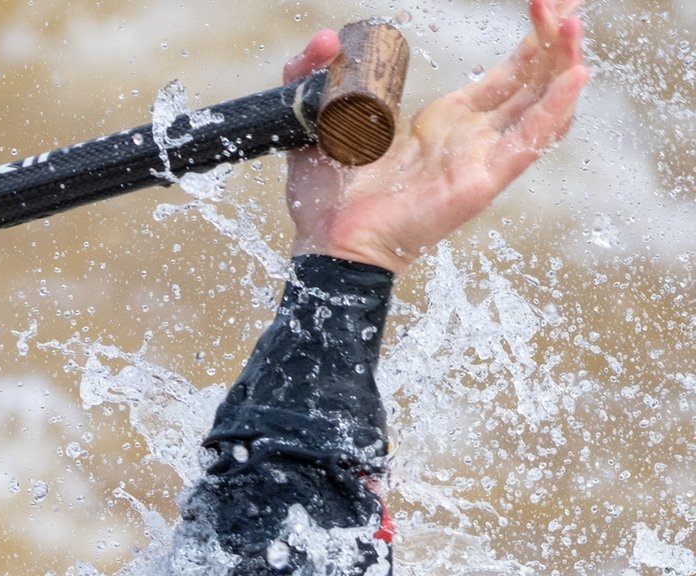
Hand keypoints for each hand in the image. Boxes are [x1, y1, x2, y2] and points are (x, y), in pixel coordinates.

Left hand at [285, 0, 588, 273]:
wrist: (325, 240)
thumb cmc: (324, 193)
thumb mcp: (317, 119)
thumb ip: (310, 74)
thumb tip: (325, 39)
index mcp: (444, 122)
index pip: (506, 74)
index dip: (532, 39)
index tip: (547, 3)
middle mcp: (471, 138)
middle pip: (532, 80)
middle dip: (554, 38)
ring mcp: (480, 160)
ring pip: (539, 105)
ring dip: (561, 61)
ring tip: (573, 22)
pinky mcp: (480, 182)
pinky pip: (528, 143)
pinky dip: (554, 109)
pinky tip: (576, 76)